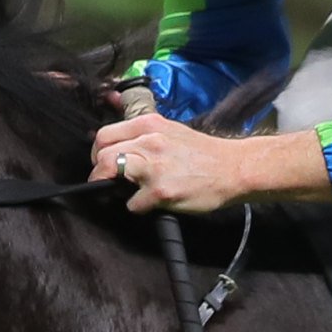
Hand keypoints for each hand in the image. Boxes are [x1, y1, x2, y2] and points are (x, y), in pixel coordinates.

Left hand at [90, 111, 327, 213]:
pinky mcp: (161, 191)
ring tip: (119, 192)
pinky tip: (149, 204)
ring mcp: (155, 166)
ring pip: (110, 171)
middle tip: (103, 181)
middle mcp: (149, 141)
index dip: (98, 152)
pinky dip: (136, 206)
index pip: (105, 134)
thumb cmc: (204, 153)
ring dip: (107, 185)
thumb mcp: (171, 131)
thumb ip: (145, 135)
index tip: (102, 162)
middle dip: (97, 170)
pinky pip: (132, 202)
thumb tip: (120, 147)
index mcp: (150, 124)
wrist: (234, 168)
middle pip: (103, 153)